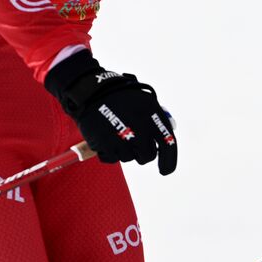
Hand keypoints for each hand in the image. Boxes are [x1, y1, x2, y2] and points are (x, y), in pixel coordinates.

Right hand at [44, 50, 177, 174]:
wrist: (93, 92)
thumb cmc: (121, 98)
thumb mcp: (145, 102)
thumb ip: (156, 121)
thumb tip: (166, 140)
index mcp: (152, 114)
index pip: (168, 144)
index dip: (169, 160)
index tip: (166, 170)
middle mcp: (140, 126)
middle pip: (148, 155)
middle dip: (143, 155)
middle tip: (135, 147)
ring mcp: (123, 135)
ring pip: (129, 158)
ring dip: (124, 151)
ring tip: (117, 134)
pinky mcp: (105, 143)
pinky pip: (112, 158)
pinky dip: (109, 152)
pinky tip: (107, 138)